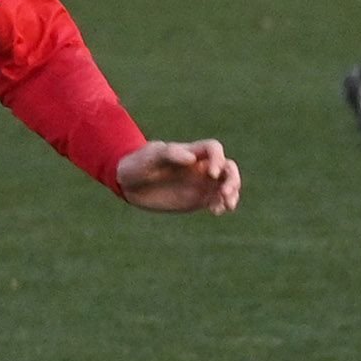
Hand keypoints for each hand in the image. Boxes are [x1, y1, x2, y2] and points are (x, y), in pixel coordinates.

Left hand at [115, 139, 241, 214]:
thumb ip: (170, 154)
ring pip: (227, 184)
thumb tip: (192, 159)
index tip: (212, 174)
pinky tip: (216, 211)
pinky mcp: (198, 198)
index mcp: (190, 152)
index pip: (214, 149)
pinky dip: (222, 205)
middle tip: (224, 193)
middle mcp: (200, 166)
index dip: (218, 159)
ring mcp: (200, 183)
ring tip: (226, 206)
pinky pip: (217, 200)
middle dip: (232, 179)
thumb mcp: (150, 157)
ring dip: (232, 193)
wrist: (128, 183)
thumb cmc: (138, 163)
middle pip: (228, 167)